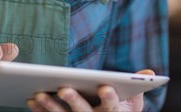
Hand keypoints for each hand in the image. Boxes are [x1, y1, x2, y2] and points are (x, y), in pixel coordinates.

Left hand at [27, 69, 154, 111]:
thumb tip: (148, 73)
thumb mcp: (134, 101)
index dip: (108, 97)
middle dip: (73, 102)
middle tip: (63, 89)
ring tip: (39, 94)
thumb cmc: (123, 109)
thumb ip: (139, 86)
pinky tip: (32, 101)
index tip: (104, 87)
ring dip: (50, 107)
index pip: (112, 107)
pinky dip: (41, 111)